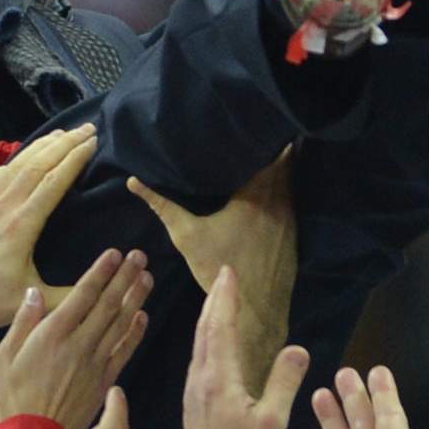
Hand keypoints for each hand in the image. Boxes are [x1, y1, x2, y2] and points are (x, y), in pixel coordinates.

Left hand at [0, 125, 97, 336]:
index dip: (75, 158)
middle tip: (88, 127)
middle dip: (65, 143)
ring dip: (41, 146)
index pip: (53, 181)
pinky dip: (15, 160)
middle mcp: (0, 206)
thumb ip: (75, 293)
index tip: (93, 142)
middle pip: (37, 164)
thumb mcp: (35, 301)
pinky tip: (24, 156)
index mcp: (20, 225)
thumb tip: (111, 276)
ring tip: (63, 133)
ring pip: (16, 165)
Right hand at [0, 249, 150, 428]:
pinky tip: (143, 317)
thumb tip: (33, 293)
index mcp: (53, 334)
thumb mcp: (3, 357)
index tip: (114, 254)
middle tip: (140, 257)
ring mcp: (95, 363)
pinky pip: (125, 351)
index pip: (83, 295)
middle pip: (108, 304)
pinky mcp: (104, 381)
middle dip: (125, 278)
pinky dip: (136, 333)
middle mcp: (78, 345)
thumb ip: (22, 322)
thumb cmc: (12, 396)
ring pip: (121, 324)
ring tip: (147, 278)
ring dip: (136, 299)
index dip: (101, 272)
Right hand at [129, 147, 295, 347]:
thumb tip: (133, 181)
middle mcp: (280, 198)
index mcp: (256, 193)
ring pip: (292, 180)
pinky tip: (272, 188)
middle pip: (287, 161)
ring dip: (282, 168)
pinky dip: (285, 190)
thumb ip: (162, 205)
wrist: (256, 307)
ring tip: (264, 151)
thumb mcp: (186, 235)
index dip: (266, 134)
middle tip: (256, 131)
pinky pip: (293, 199)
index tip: (252, 122)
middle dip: (274, 147)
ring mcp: (292, 215)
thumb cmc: (219, 266)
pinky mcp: (295, 231)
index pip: (271, 151)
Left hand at [181, 269, 309, 428]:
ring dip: (209, 320)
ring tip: (219, 302)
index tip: (228, 273)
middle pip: (204, 331)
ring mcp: (193, 393)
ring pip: (199, 345)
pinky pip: (199, 360)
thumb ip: (284, 381)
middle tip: (223, 278)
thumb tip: (298, 348)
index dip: (225, 298)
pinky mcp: (194, 405)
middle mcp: (200, 380)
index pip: (220, 327)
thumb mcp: (273, 421)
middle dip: (214, 302)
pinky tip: (214, 345)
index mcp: (218, 378)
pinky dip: (208, 340)